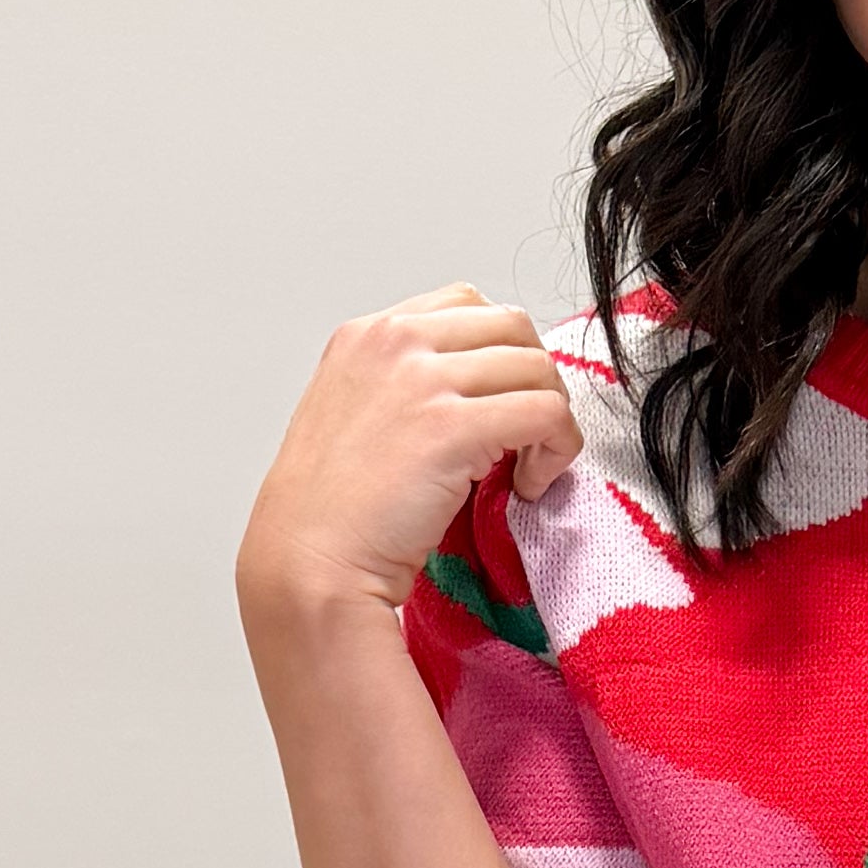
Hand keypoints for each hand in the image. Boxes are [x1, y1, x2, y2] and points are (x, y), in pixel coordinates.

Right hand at [238, 286, 582, 630]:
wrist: (310, 561)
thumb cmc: (333, 509)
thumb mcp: (356, 411)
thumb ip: (406, 382)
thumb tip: (474, 387)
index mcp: (369, 334)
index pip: (469, 306)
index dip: (500, 355)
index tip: (497, 404)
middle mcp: (394, 343)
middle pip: (512, 327)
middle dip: (534, 381)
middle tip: (526, 436)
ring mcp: (423, 381)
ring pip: (538, 367)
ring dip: (550, 420)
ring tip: (527, 467)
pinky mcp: (451, 428)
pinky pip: (546, 413)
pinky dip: (556, 451)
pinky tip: (528, 486)